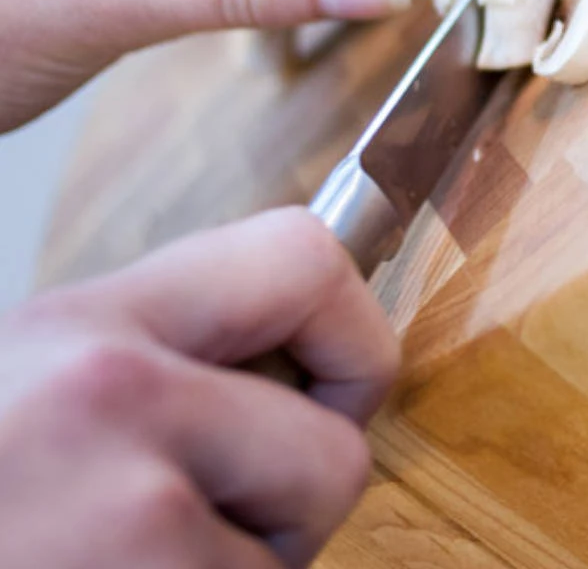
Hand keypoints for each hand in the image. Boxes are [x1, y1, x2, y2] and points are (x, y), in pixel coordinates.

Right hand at [0, 208, 397, 568]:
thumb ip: (159, 355)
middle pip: (333, 456)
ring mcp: (117, 530)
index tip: (333, 386)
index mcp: (90, 323)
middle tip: (197, 527)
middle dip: (289, 511)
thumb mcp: (35, 376)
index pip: (307, 259)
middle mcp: (110, 404)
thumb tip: (303, 359)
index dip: (352, 336)